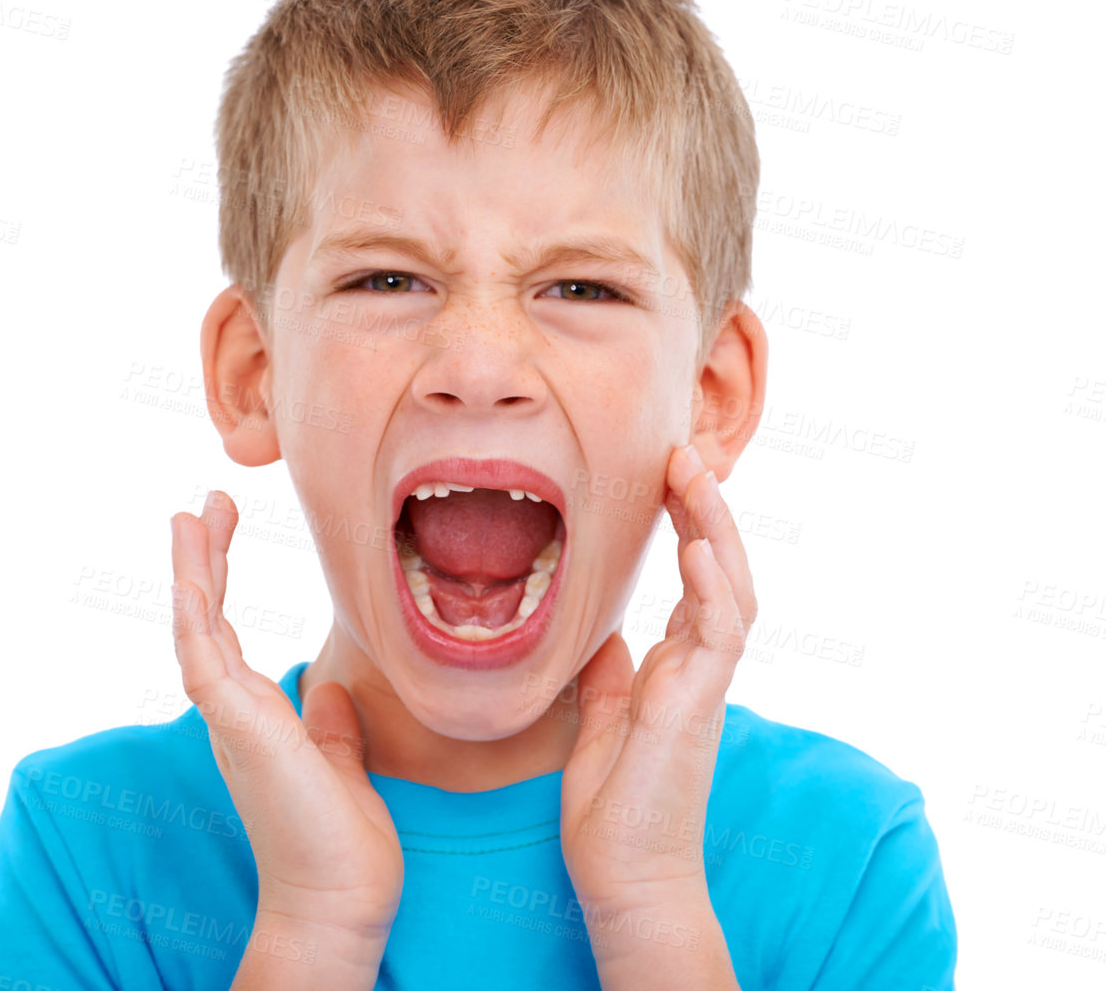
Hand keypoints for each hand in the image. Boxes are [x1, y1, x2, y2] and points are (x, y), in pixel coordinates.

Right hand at [169, 491, 402, 962]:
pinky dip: (193, 614)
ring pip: (196, 629)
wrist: (337, 903)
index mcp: (254, 715)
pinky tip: (190, 572)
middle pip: (204, 617)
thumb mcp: (341, 764)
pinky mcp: (238, 728)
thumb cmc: (341, 845)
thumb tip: (328, 691)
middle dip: (203, 556)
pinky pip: (203, 662)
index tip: (220, 523)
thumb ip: (331, 726)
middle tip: (208, 500)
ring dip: (191, 570)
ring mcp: (230, 719)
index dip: (218, 575)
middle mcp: (233, 712)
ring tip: (191, 513)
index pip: (226, 631)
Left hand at [558, 444, 755, 982]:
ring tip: (691, 471)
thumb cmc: (613, 811)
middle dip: (702, 507)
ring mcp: (704, 686)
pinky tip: (695, 548)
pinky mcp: (697, 708)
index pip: (692, 578)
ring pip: (728, 588)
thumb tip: (601, 630)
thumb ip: (606, 673)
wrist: (627, 878)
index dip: (684, 523)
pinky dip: (710, 588)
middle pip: (718, 568)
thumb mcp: (599, 722)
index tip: (663, 473)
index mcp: (675, 667)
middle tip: (681, 449)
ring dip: (712, 527)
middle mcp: (698, 668)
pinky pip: (718, 636)